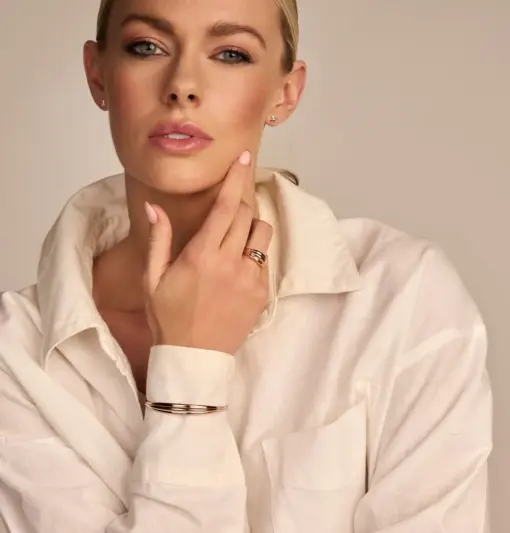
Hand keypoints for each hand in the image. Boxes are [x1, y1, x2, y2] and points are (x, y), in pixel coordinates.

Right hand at [143, 151, 273, 354]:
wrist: (193, 357)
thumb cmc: (168, 318)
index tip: (243, 157)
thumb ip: (158, 239)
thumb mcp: (153, 279)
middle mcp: (231, 262)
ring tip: (233, 238)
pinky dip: (254, 253)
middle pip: (247, 214)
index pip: (226, 206)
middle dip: (241, 201)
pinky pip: (264, 259)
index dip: (235, 178)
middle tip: (231, 203)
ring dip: (251, 226)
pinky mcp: (261, 292)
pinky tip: (237, 266)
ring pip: (262, 233)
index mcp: (202, 255)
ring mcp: (250, 278)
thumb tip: (153, 207)